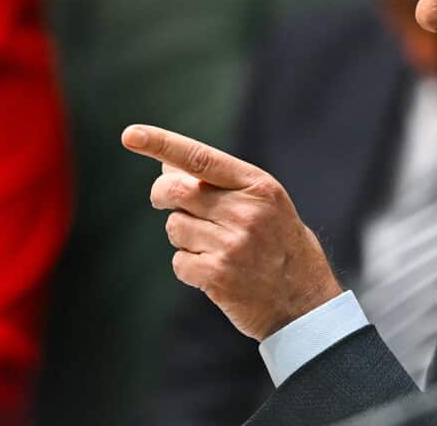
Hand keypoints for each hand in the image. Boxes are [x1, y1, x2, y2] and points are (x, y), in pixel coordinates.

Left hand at [121, 124, 342, 340]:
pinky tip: (214, 271)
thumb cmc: (280, 245)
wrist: (305, 302)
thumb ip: (221, 183)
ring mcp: (232, 245)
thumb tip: (166, 165)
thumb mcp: (264, 203)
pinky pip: (179, 261)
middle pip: (177, 192)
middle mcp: (247, 212)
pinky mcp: (218, 276)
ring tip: (212, 246)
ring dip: (183, 236)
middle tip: (162, 201)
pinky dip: (188, 266)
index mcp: (259, 186)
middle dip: (161, 195)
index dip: (162, 144)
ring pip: (174, 227)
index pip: (201, 158)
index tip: (131, 134)